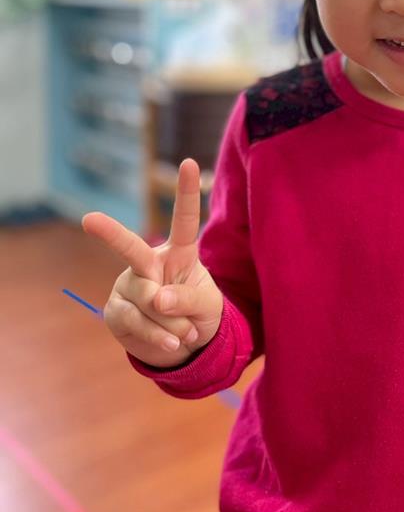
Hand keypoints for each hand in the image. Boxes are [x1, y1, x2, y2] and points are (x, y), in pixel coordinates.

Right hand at [82, 158, 223, 367]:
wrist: (183, 349)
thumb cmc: (199, 315)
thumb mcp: (207, 306)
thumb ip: (188, 298)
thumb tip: (158, 298)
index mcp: (180, 253)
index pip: (185, 220)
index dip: (186, 192)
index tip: (188, 162)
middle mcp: (150, 263)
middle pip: (132, 248)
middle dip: (109, 233)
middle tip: (88, 219)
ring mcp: (130, 285)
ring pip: (147, 300)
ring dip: (172, 323)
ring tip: (184, 332)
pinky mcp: (116, 311)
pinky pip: (136, 323)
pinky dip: (157, 336)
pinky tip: (170, 342)